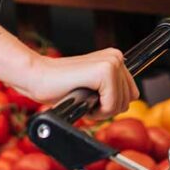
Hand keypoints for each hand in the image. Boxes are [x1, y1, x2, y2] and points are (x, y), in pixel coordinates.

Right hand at [21, 48, 138, 118]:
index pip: (131, 94)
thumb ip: (113, 91)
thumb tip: (127, 103)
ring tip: (83, 97)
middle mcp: (117, 58)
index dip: (110, 104)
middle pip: (128, 100)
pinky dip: (97, 111)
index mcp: (116, 59)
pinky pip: (111, 105)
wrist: (38, 78)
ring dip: (101, 110)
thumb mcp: (94, 88)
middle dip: (107, 108)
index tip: (92, 98)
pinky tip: (82, 98)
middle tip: (85, 99)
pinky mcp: (105, 71)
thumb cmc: (61, 86)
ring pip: (121, 104)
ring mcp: (112, 63)